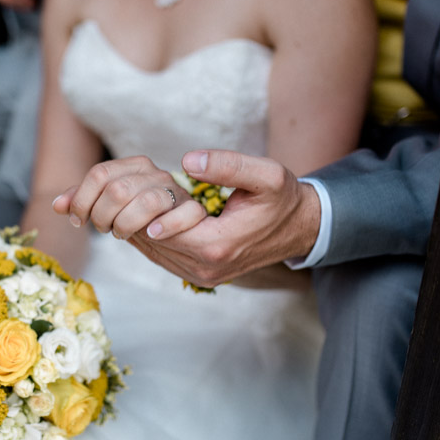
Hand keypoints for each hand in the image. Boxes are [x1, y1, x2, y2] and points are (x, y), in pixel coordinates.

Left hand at [52, 156, 206, 240]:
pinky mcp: (193, 210)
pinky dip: (164, 226)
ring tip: (122, 234)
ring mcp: (175, 191)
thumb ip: (86, 202)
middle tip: (103, 230)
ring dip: (126, 223)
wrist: (183, 233)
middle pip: (116, 189)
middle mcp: (154, 174)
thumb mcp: (112, 209)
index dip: (82, 200)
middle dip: (102, 215)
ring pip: (145, 200)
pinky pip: (182, 213)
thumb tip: (56, 204)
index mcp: (134, 167)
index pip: (99, 173)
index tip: (79, 221)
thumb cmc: (143, 218)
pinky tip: (151, 235)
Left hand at [126, 150, 321, 287]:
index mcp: (218, 246)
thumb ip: (227, 166)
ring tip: (144, 198)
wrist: (299, 228)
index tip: (155, 183)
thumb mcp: (265, 174)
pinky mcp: (200, 278)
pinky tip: (151, 214)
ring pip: (154, 252)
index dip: (152, 204)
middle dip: (144, 213)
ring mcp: (202, 277)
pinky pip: (163, 258)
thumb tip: (188, 162)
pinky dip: (152, 238)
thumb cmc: (282, 199)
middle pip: (153, 242)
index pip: (161, 228)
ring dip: (144, 226)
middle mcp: (206, 269)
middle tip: (140, 187)